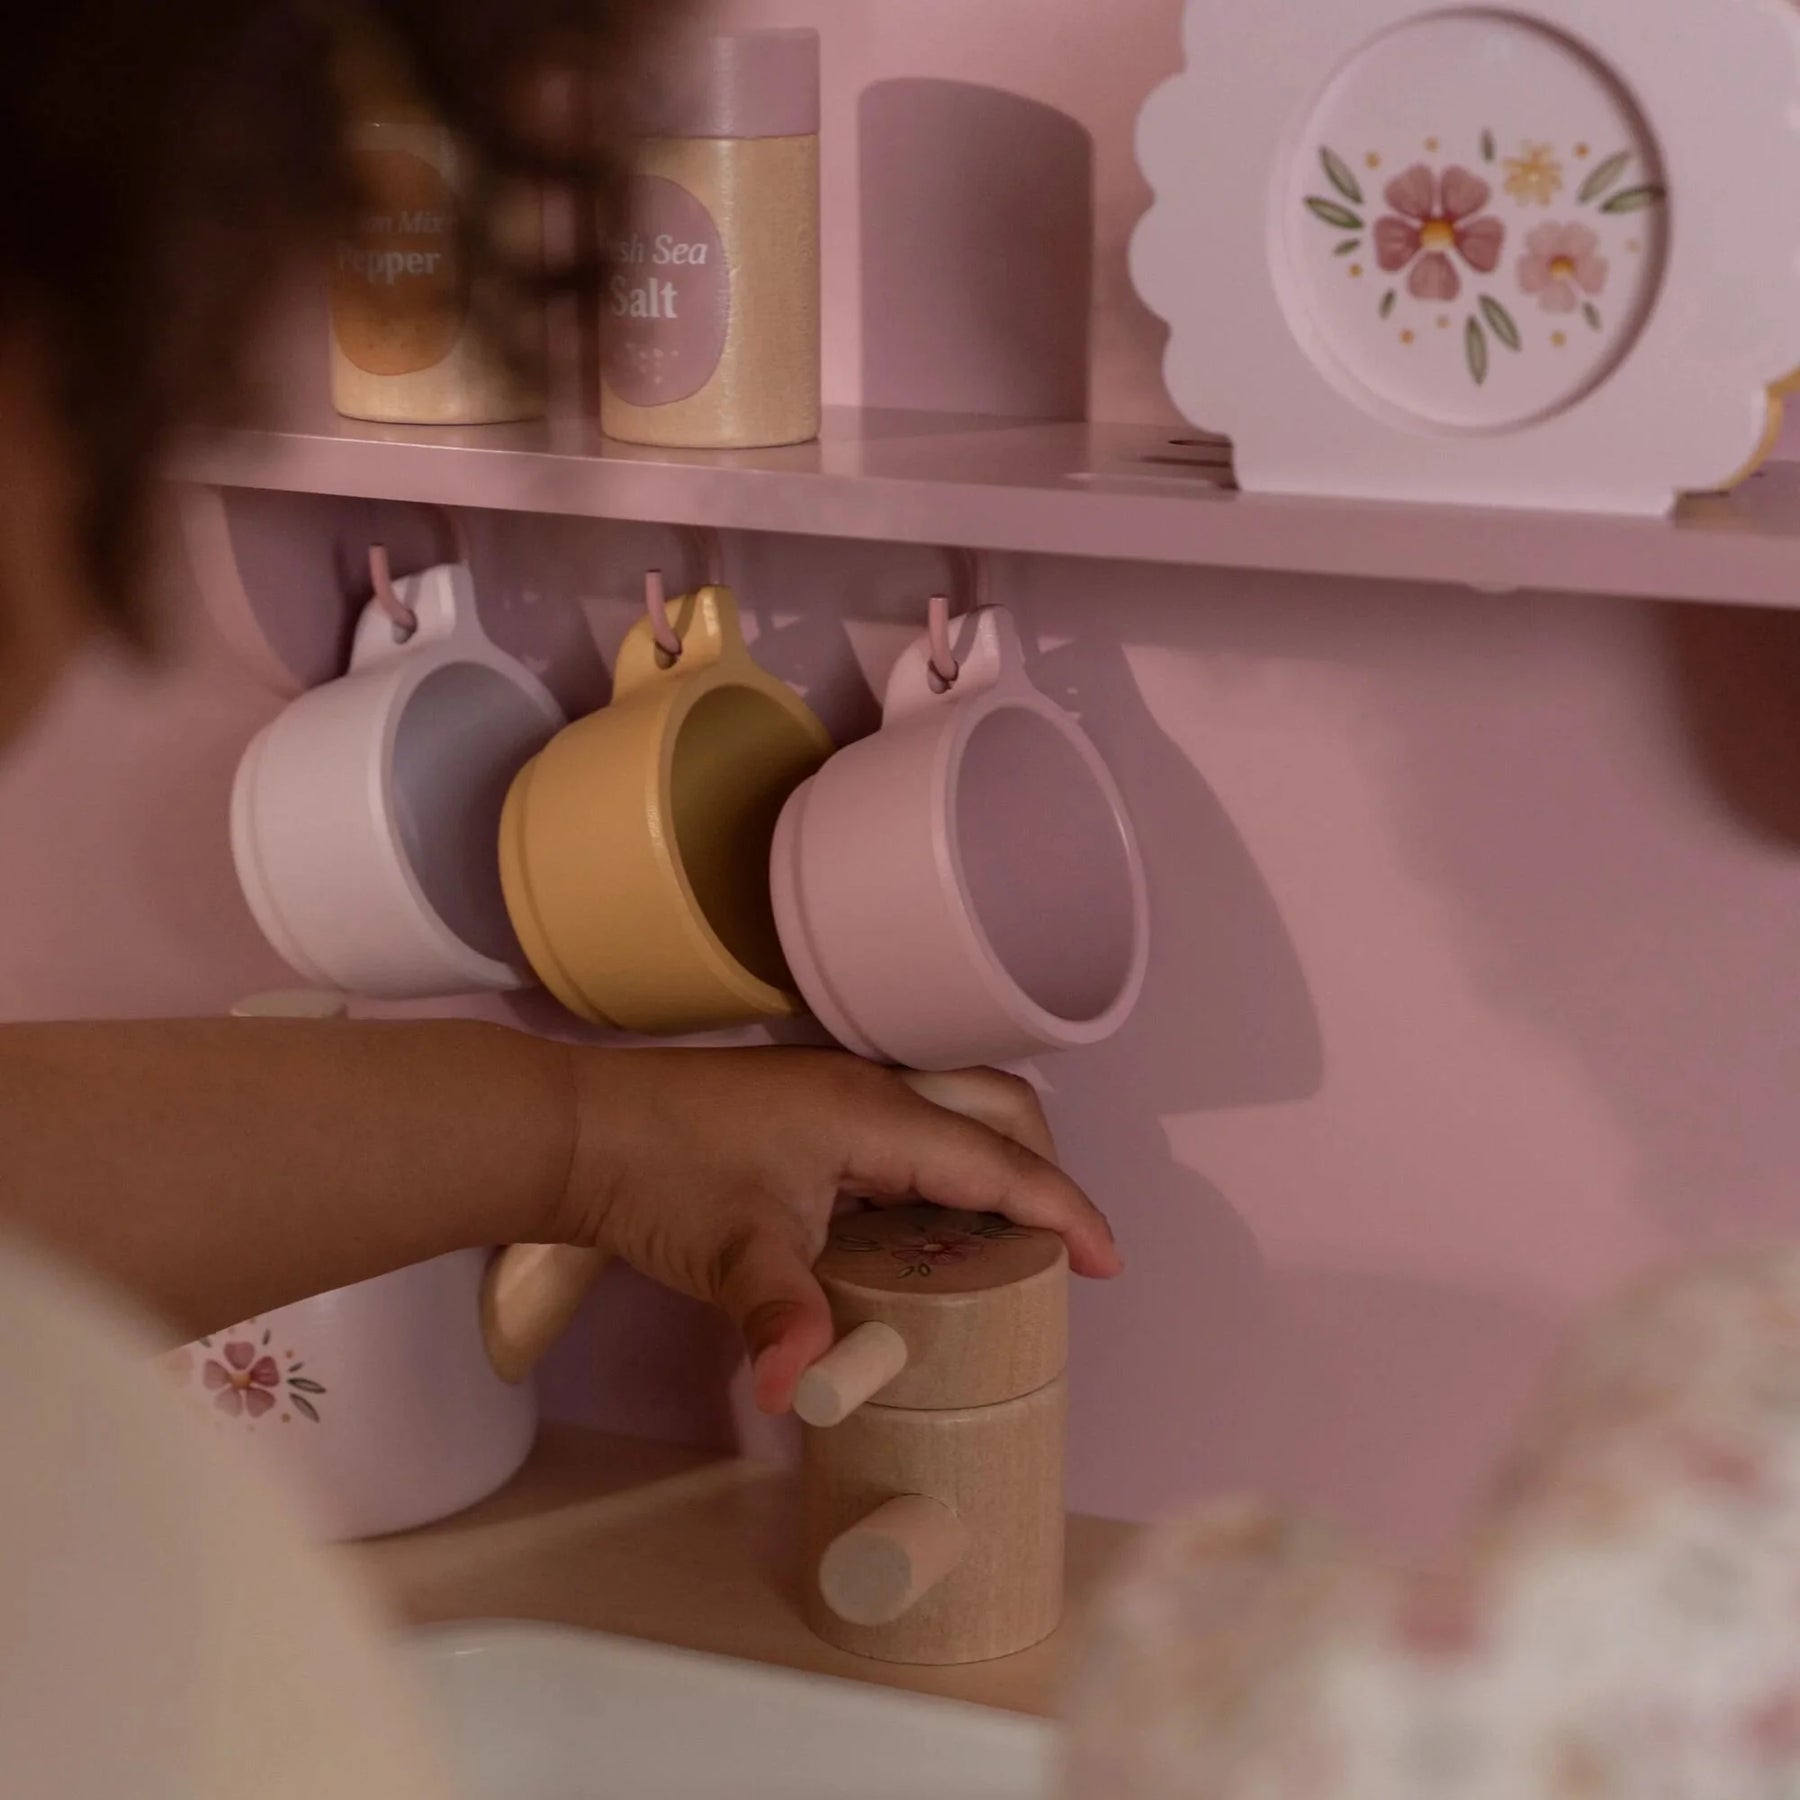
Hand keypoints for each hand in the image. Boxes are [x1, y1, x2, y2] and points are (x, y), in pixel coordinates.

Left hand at [557, 1047, 1119, 1413]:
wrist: (578, 1130)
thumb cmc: (657, 1177)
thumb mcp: (728, 1254)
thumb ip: (781, 1318)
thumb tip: (803, 1395)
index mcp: (871, 1114)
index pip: (996, 1160)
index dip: (1061, 1211)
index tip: (1108, 1262)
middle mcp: (869, 1089)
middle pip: (997, 1109)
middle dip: (1043, 1171)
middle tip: (1058, 1250)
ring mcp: (839, 1091)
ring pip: (954, 1112)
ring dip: (995, 1165)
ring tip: (1005, 1245)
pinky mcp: (812, 1107)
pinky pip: (912, 1128)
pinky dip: (945, 1168)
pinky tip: (924, 1227)